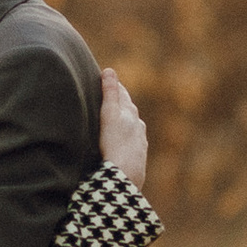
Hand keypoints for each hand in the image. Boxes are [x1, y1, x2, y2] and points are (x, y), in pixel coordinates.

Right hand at [98, 67, 148, 192]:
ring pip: (133, 126)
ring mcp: (139, 142)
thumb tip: (109, 70)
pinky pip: (133, 142)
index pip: (122, 94)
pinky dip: (127, 137)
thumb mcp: (109, 115)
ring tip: (116, 118)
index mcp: (130, 114)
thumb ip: (109, 93)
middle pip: (129, 109)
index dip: (114, 86)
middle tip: (111, 95)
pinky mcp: (138, 157)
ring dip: (125, 120)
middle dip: (121, 102)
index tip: (108, 79)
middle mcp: (138, 126)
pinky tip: (124, 142)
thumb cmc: (114, 144)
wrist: (125, 176)